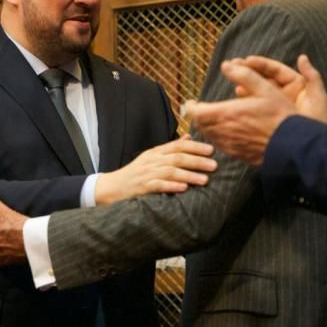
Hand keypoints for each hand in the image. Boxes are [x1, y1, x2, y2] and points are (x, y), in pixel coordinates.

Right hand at [94, 135, 216, 204]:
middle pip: (177, 158)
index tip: (211, 150)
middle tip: (214, 165)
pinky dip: (171, 186)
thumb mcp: (152, 157)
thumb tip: (189, 137)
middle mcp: (152, 161)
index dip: (195, 147)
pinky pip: (158, 186)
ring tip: (204, 180)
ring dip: (189, 175)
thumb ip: (171, 148)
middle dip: (197, 161)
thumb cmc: (136, 173)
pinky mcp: (142, 187)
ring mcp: (146, 174)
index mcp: (155, 152)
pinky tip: (183, 189)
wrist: (112, 187)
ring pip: (170, 172)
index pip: (177, 146)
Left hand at [182, 60, 300, 165]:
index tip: (192, 102)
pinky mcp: (237, 154)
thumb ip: (243, 74)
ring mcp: (229, 145)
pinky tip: (226, 131)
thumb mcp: (265, 88)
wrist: (292, 144)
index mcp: (226, 114)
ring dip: (207, 126)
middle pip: (199, 125)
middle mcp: (224, 131)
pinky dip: (217, 137)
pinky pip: (219, 145)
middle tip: (201, 108)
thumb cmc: (280, 115)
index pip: (195, 112)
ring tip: (213, 118)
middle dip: (198, 116)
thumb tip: (226, 64)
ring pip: (208, 135)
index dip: (190, 107)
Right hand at [236, 54, 326, 125]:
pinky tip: (236, 101)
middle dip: (248, 73)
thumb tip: (302, 57)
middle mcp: (284, 96)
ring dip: (245, 88)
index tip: (247, 60)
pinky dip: (246, 104)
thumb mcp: (318, 98)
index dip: (261, 65)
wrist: (316, 149)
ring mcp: (276, 109)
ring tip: (233, 84)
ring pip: (258, 94)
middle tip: (232, 66)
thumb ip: (312, 76)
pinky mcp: (269, 121)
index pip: (275, 71)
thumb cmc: (321, 123)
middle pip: (263, 80)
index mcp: (296, 87)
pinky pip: (256, 110)